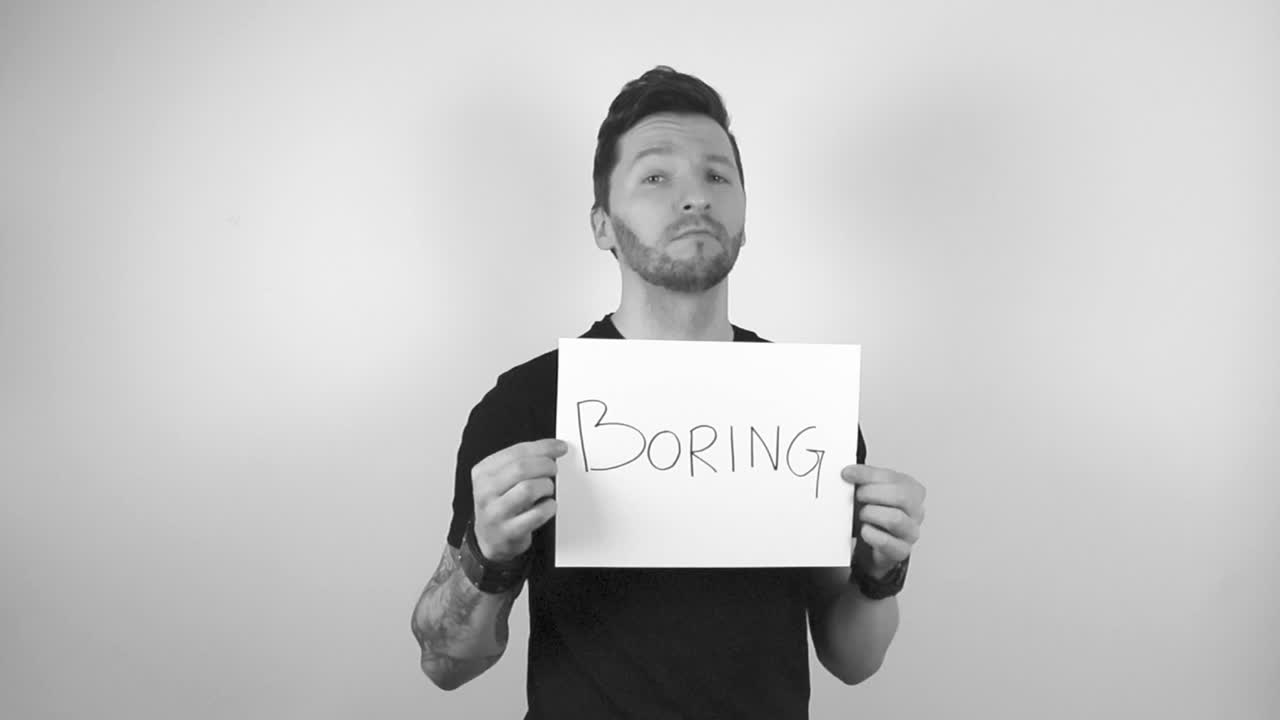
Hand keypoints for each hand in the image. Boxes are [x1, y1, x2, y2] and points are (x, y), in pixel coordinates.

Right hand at [471, 438, 567, 561]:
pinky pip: (536, 514)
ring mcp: (495, 513)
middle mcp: (485, 491)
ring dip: (546, 486)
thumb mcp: (504, 479)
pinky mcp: (508, 532)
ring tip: (547, 489)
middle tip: (554, 470)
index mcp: (483, 472)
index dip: (543, 447)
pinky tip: (548, 506)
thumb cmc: (502, 503)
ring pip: (528, 489)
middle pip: (521, 468)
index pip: (516, 452)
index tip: (560, 447)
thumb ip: (523, 461)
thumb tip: (555, 448)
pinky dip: (549, 507)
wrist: (490, 538)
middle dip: (545, 465)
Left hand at [840, 464, 925, 577]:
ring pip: (895, 519)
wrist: (877, 543)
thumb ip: (864, 479)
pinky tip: (865, 530)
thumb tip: (849, 472)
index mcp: (911, 490)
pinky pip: (887, 541)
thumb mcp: (873, 491)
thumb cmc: (877, 513)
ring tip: (862, 515)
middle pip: (900, 496)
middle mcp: (915, 510)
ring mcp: (911, 531)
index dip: (867, 474)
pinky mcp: (901, 550)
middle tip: (857, 496)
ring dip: (871, 514)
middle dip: (872, 493)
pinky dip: (871, 534)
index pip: (892, 477)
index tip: (848, 473)